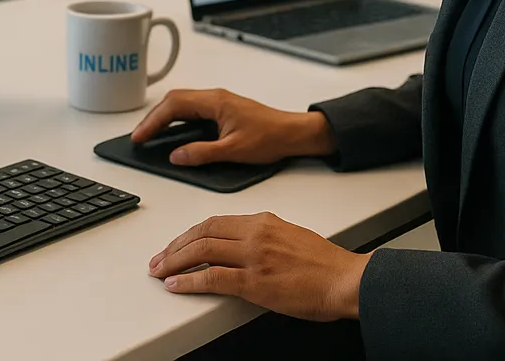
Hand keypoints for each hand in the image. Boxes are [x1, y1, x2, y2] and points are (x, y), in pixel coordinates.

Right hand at [130, 88, 333, 165]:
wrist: (293, 133)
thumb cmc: (270, 137)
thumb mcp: (233, 151)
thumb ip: (202, 153)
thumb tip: (177, 156)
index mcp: (215, 102)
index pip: (174, 106)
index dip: (153, 122)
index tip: (140, 137)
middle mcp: (215, 97)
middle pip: (174, 101)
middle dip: (154, 118)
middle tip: (140, 137)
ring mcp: (218, 102)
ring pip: (182, 103)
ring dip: (164, 117)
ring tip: (150, 135)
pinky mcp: (222, 110)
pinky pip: (192, 109)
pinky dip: (177, 119)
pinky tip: (172, 132)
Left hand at [149, 212, 371, 320]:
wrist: (345, 280)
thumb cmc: (326, 265)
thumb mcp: (291, 236)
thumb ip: (265, 236)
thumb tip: (243, 245)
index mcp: (263, 221)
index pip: (215, 221)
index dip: (190, 233)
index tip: (178, 244)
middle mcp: (255, 233)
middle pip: (202, 232)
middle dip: (176, 246)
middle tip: (159, 257)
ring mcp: (254, 256)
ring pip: (202, 251)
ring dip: (174, 261)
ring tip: (159, 270)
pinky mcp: (255, 282)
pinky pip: (212, 278)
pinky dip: (189, 281)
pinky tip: (176, 285)